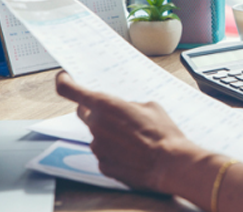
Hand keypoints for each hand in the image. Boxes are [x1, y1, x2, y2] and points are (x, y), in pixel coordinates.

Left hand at [56, 71, 242, 211]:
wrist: (177, 166)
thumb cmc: (171, 133)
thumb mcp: (155, 107)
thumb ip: (134, 104)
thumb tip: (129, 104)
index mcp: (109, 105)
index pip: (71, 87)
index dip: (65, 80)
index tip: (64, 75)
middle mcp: (98, 125)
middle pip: (85, 111)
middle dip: (98, 109)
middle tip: (119, 113)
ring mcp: (100, 147)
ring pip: (96, 133)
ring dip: (109, 131)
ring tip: (136, 136)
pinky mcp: (106, 165)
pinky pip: (104, 151)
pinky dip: (114, 148)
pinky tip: (136, 151)